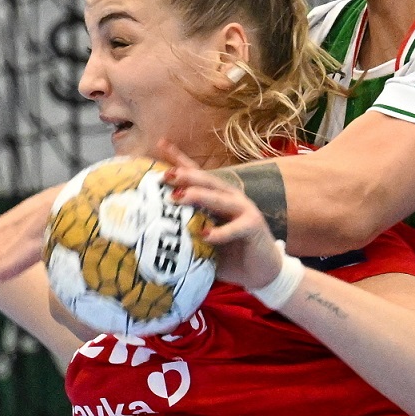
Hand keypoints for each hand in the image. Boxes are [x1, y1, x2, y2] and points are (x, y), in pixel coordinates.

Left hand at [159, 142, 286, 290]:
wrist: (260, 271)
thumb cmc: (228, 254)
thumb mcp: (203, 239)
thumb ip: (186, 231)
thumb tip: (153, 230)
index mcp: (217, 196)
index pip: (196, 173)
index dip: (179, 159)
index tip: (160, 144)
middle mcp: (230, 197)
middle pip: (207, 180)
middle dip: (186, 175)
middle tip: (166, 175)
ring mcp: (244, 209)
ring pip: (219, 197)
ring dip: (198, 195)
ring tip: (178, 197)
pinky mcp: (253, 226)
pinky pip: (235, 227)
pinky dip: (220, 232)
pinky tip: (205, 235)